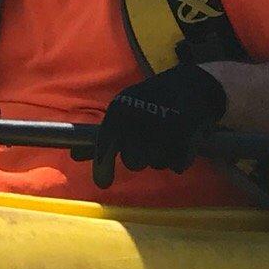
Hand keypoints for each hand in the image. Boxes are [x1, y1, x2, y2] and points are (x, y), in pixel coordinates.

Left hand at [83, 63, 227, 188]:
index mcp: (120, 109)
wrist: (195, 85)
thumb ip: (103, 137)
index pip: (106, 144)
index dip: (102, 166)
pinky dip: (180, 158)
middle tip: (150, 141)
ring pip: (155, 164)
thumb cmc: (154, 100)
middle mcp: (138, 119)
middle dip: (140, 157)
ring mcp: (161, 128)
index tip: (102, 183)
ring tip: (167, 137)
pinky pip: (177, 164)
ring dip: (160, 157)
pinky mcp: (185, 137)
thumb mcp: (125, 111)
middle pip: (132, 162)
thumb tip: (74, 157)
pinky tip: (182, 140)